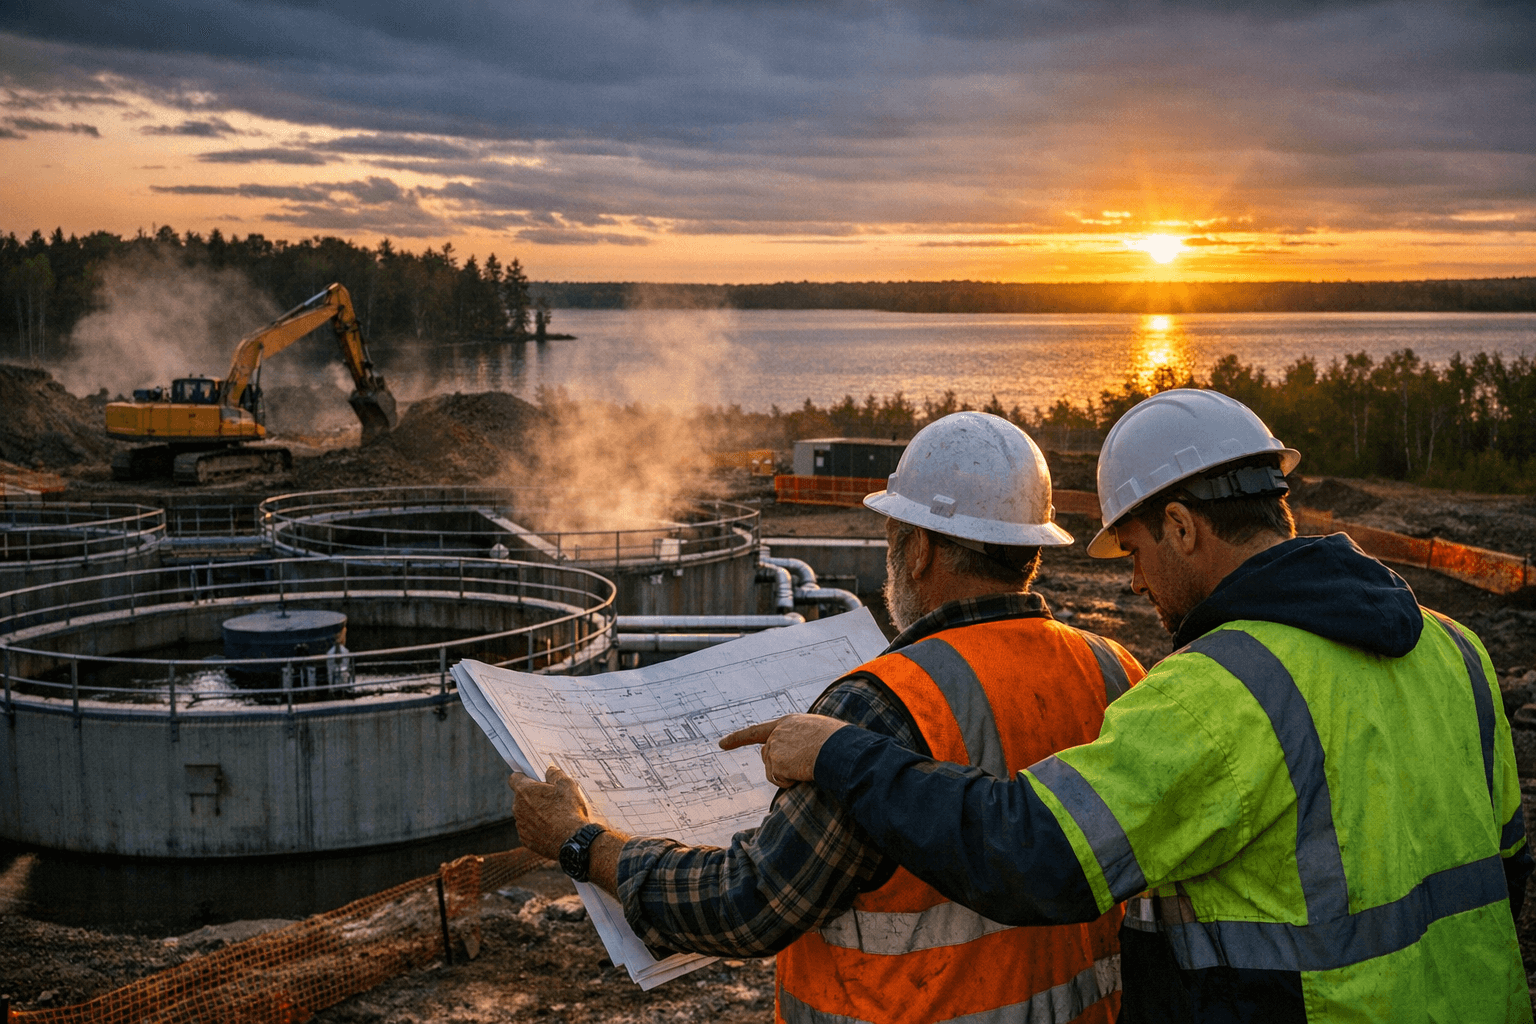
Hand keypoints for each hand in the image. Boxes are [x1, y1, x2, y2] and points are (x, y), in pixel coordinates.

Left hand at [509, 765, 590, 859]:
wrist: (573, 840)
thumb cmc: (569, 810)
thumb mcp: (567, 785)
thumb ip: (555, 774)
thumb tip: (550, 770)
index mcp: (524, 791)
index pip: (514, 778)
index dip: (524, 776)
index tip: (534, 778)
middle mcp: (517, 808)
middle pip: (521, 797)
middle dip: (533, 796)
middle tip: (551, 797)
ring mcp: (520, 825)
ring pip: (525, 814)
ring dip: (535, 813)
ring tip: (554, 815)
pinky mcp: (525, 840)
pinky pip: (528, 829)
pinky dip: (537, 828)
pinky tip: (552, 829)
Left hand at [719, 713, 849, 786]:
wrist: (837, 748)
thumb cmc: (837, 741)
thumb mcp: (818, 732)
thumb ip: (801, 739)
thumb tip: (796, 756)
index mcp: (787, 722)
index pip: (756, 731)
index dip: (737, 738)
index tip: (721, 744)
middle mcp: (776, 734)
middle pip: (766, 756)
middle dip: (778, 767)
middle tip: (800, 766)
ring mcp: (774, 748)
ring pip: (772, 771)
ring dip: (787, 775)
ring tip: (807, 766)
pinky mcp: (775, 762)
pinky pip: (779, 781)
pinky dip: (790, 782)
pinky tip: (803, 773)